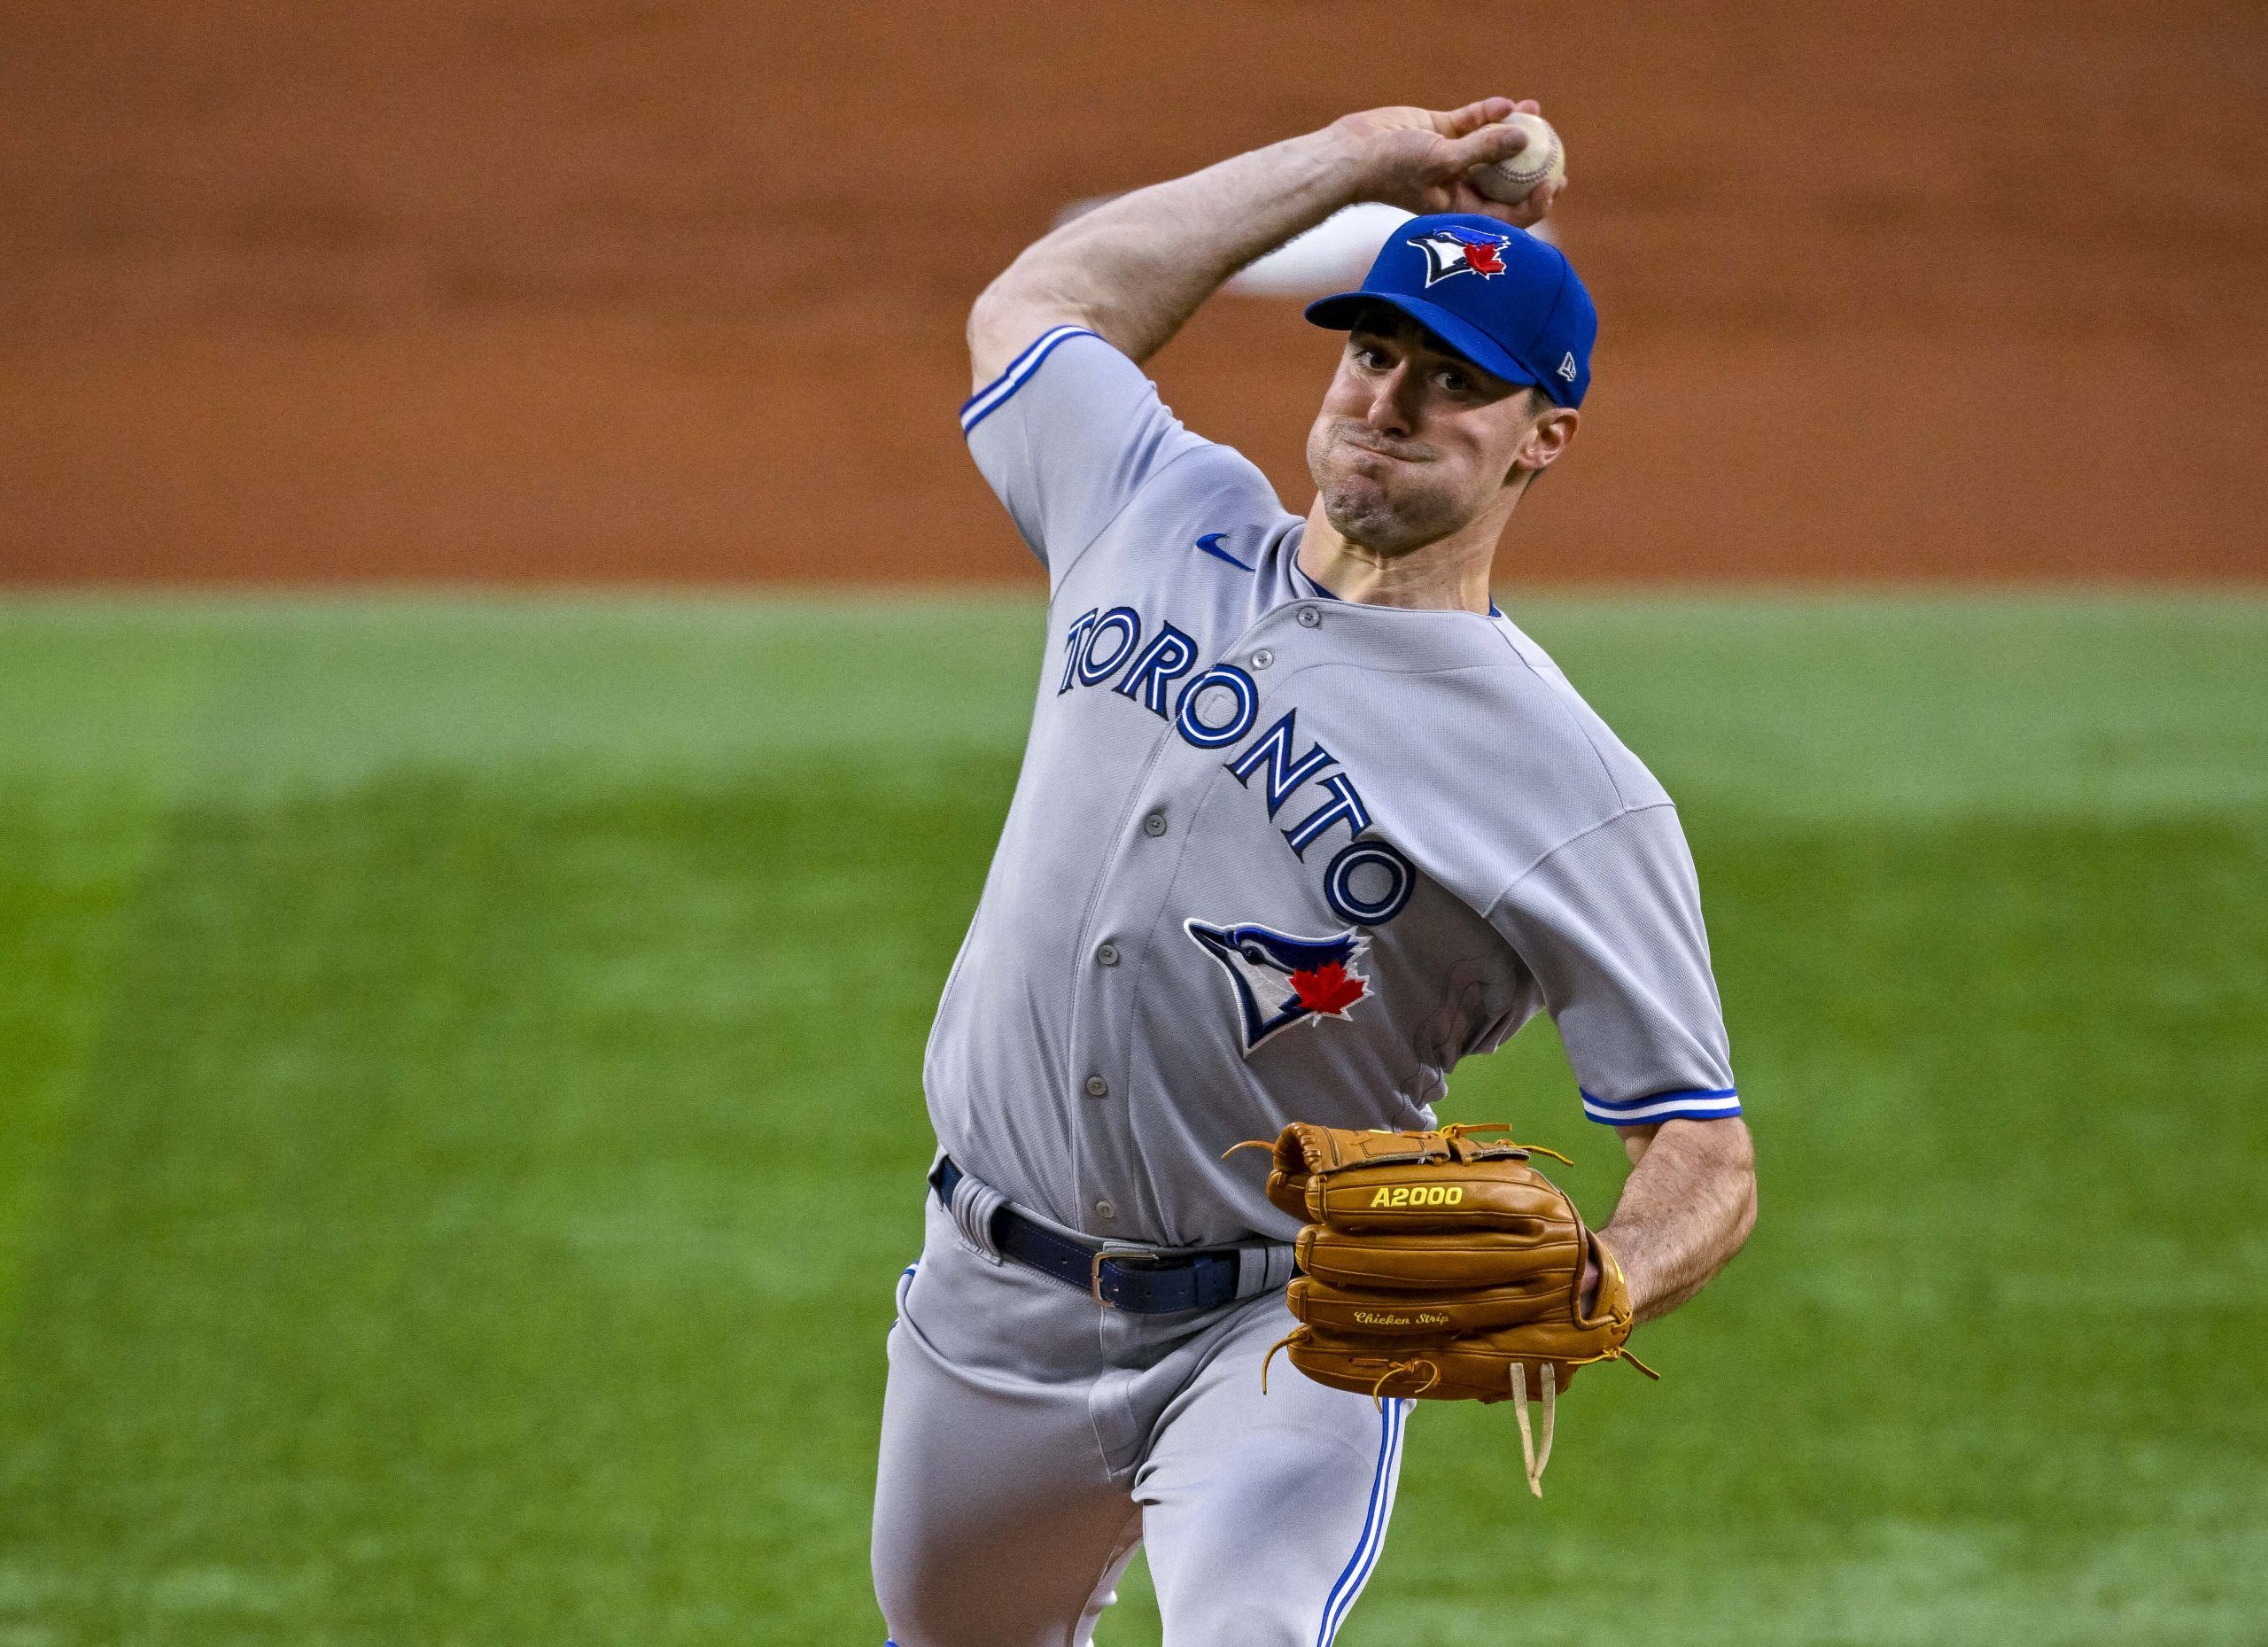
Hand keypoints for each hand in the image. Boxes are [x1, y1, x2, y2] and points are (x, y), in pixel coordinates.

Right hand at [1331, 97, 1566, 230]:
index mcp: (1461, 208)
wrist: (1354, 153)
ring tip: (1537, 114)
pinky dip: (1489, 112)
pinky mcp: (1441, 132)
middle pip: (1506, 181)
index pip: (1507, 213)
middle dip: (1533, 171)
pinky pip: (1473, 121)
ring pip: (1492, 146)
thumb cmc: (1393, 169)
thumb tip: (1522, 138)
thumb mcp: (1442, 161)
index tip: (1553, 184)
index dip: (1535, 203)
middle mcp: (1459, 186)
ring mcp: (1451, 158)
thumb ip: (1482, 149)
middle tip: (1559, 161)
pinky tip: (1506, 103)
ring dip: (1514, 131)